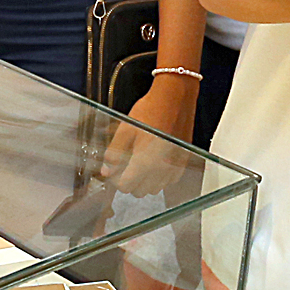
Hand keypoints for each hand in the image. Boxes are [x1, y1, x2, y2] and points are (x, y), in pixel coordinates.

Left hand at [99, 72, 199, 193]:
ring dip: (145, 181)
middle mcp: (162, 169)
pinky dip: (160, 177)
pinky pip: (169, 181)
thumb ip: (114, 154)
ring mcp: (174, 167)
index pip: (126, 187)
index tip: (114, 170)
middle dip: (129, 181)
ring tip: (139, 163)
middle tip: (124, 165)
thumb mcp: (125, 130)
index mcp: (145, 162)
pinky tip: (154, 162)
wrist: (174, 97)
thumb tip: (106, 171)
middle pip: (140, 191)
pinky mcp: (183, 162)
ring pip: (155, 189)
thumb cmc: (150, 110)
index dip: (116, 180)